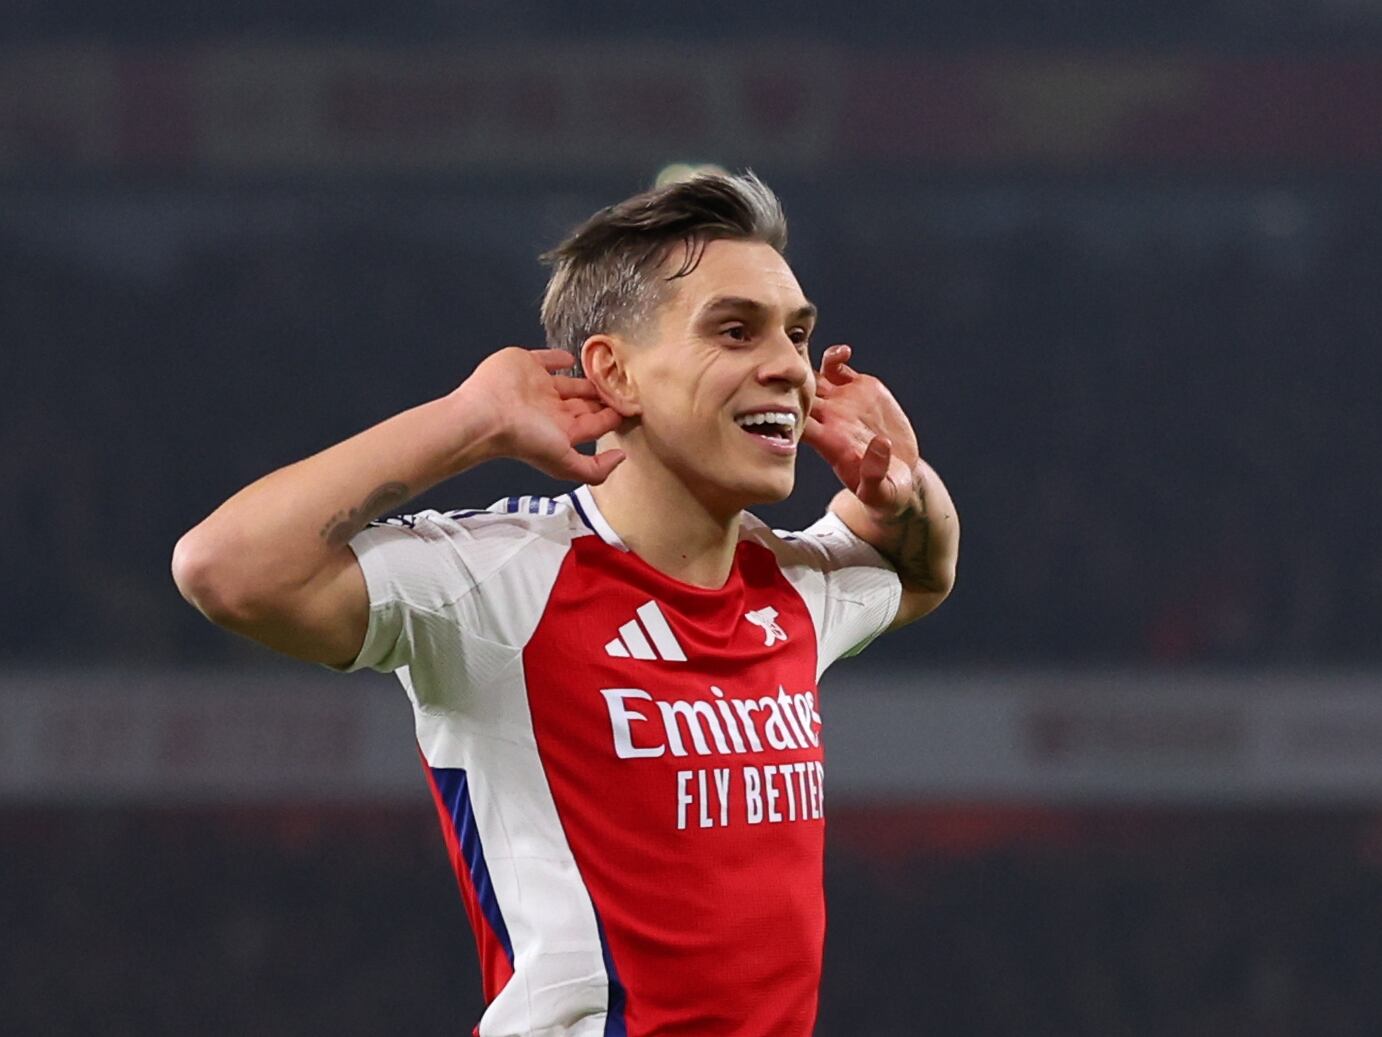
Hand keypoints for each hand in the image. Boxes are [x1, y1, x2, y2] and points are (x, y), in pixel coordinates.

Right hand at [454, 347, 625, 483]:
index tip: (631, 407)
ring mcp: (538, 387)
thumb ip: (594, 469)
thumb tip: (620, 459)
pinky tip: (571, 358)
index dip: (612, 416)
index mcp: (562, 431)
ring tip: (606, 371)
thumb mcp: (565, 462)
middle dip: (603, 399)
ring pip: (570, 383)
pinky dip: (558, 358)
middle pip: (584, 404)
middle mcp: (551, 410)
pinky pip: (547, 359)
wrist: (487, 414)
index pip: (594, 424)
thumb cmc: (522, 439)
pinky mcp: (526, 364)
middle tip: (625, 387)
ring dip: (587, 379)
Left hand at [803, 344, 919, 515]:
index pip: (795, 424)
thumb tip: (879, 444)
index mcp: (827, 442)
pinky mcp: (859, 389)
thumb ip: (875, 475)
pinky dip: (834, 356)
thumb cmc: (887, 492)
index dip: (784, 411)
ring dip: (808, 363)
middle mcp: (829, 420)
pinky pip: (836, 367)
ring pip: (812, 376)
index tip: (791, 399)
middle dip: (788, 380)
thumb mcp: (881, 493)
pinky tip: (845, 353)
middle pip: (794, 395)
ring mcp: (841, 402)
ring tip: (828, 357)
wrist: (901, 475)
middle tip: (794, 368)